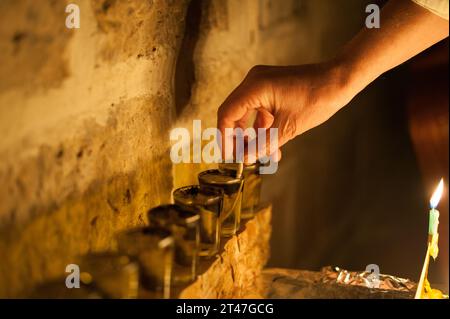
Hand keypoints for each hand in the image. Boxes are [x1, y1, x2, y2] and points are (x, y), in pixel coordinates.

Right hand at [217, 62, 353, 160]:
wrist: (338, 81)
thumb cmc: (316, 99)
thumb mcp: (287, 128)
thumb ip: (262, 144)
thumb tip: (245, 158)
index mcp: (254, 87)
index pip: (227, 114)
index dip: (225, 138)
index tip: (229, 156)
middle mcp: (253, 81)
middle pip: (233, 113)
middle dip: (237, 138)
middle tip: (241, 157)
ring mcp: (261, 82)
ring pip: (246, 113)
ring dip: (251, 135)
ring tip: (260, 155)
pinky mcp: (270, 86)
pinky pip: (258, 108)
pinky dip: (262, 126)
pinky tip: (270, 145)